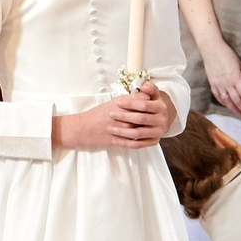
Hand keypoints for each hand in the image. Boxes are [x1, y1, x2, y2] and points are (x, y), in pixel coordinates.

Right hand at [56, 86, 177, 148]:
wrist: (81, 128)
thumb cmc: (96, 115)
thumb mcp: (111, 103)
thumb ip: (127, 100)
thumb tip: (142, 97)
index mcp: (119, 104)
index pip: (141, 101)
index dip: (150, 104)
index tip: (156, 105)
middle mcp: (120, 115)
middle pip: (142, 116)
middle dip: (150, 118)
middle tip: (159, 120)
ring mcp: (118, 128)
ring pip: (139, 130)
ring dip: (146, 131)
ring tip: (153, 131)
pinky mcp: (115, 140)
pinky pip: (132, 143)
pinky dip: (140, 143)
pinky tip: (145, 141)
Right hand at [202, 37, 240, 119]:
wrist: (211, 48)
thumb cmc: (227, 54)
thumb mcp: (239, 63)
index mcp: (236, 77)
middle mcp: (227, 83)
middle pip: (238, 100)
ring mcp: (218, 84)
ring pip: (228, 101)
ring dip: (236, 110)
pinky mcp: (212, 84)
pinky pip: (219, 96)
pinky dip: (225, 103)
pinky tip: (229, 107)